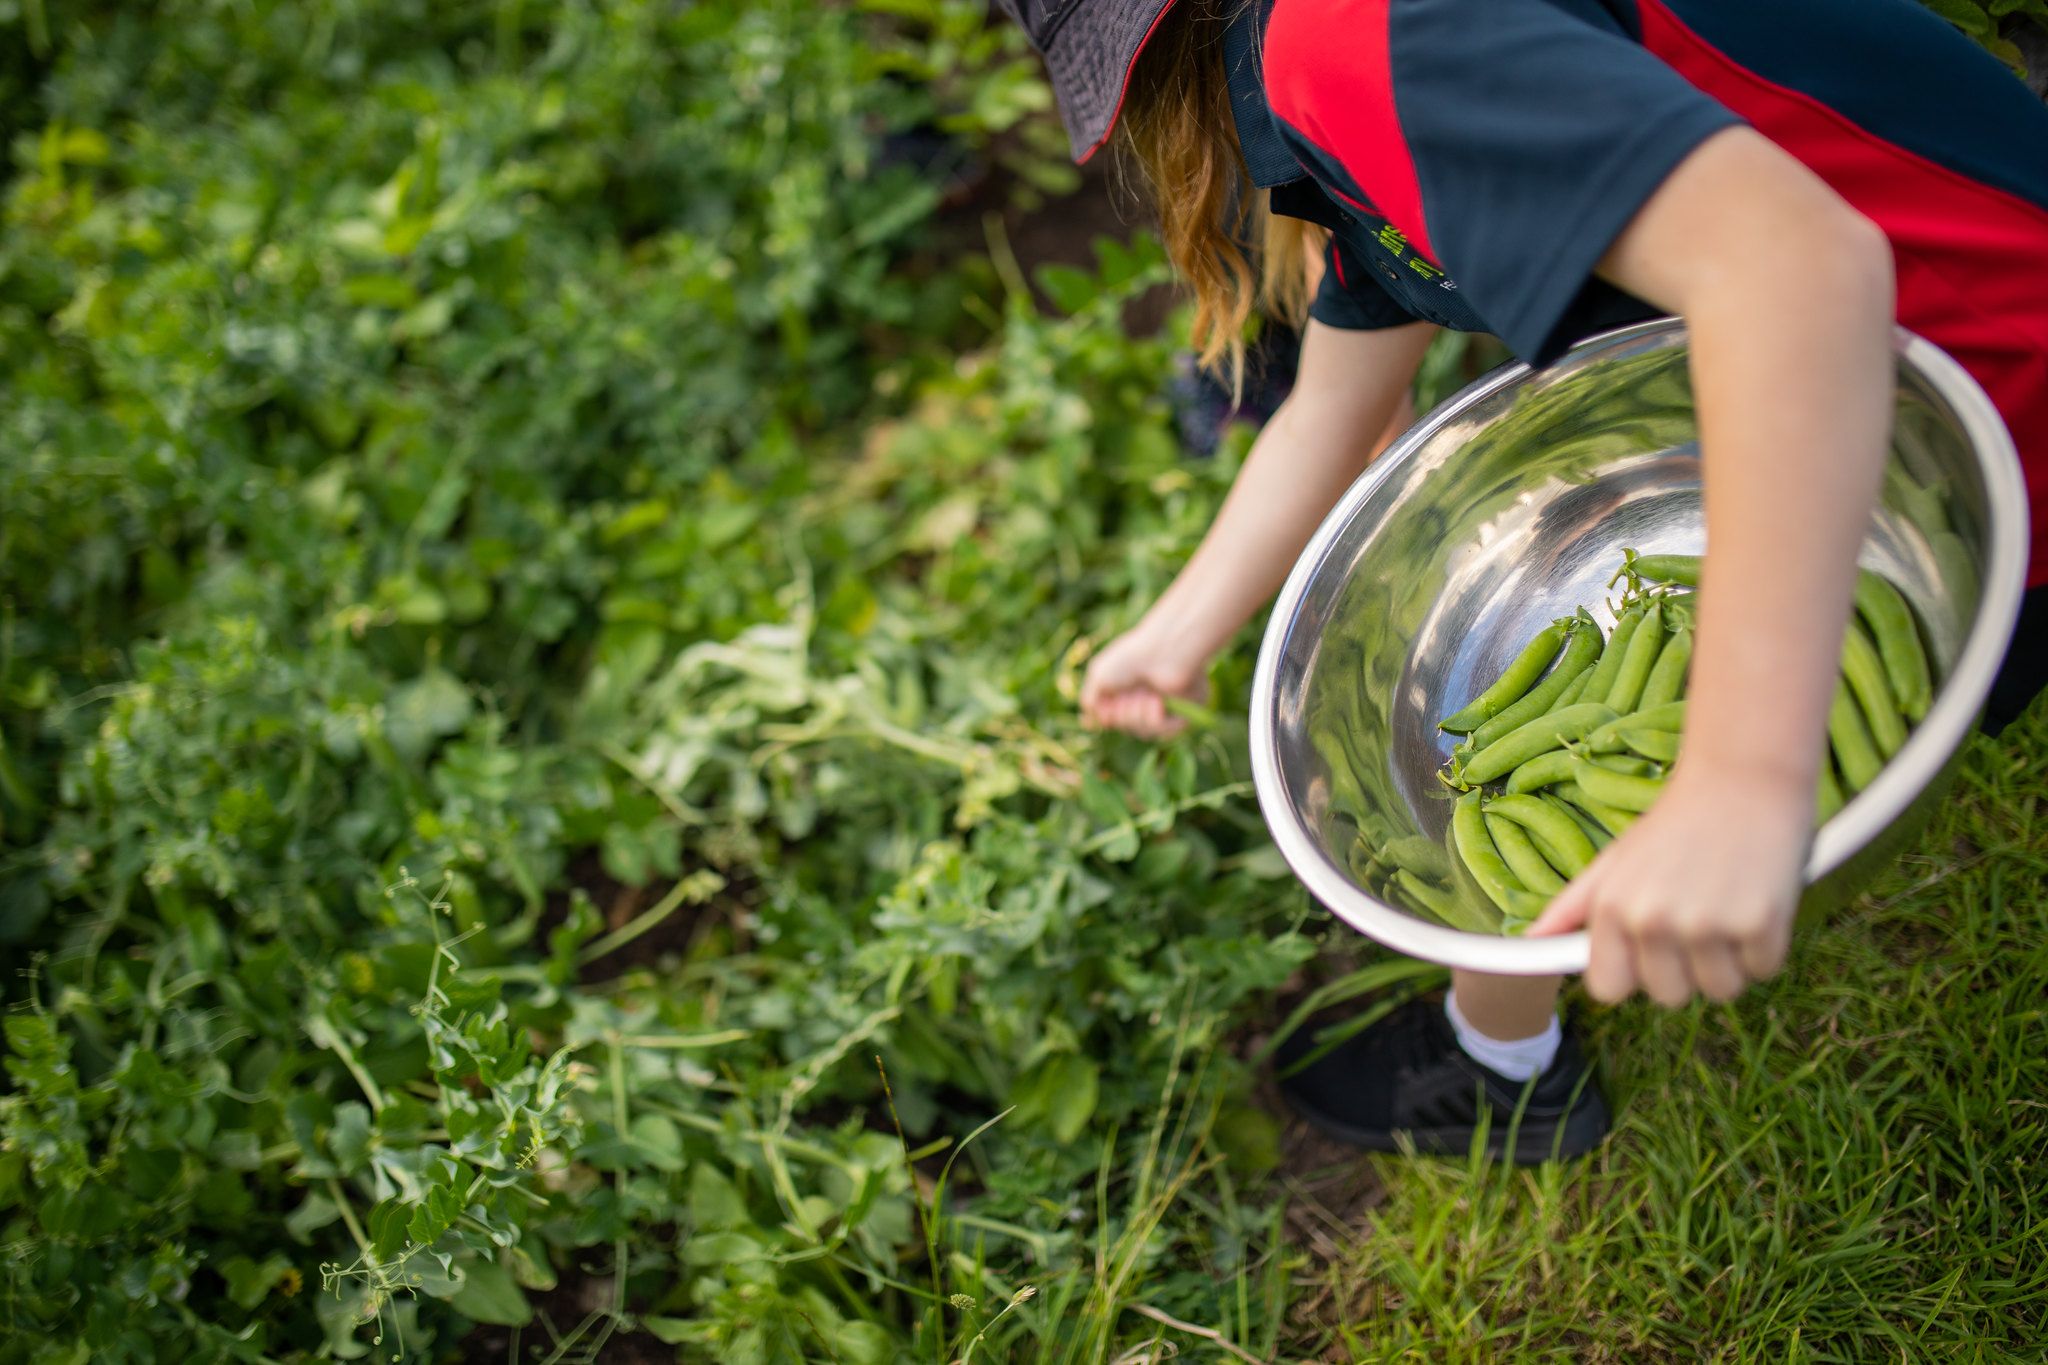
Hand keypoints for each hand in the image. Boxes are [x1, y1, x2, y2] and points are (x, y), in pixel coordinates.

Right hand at [1079, 619, 1209, 738]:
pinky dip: (1156, 720)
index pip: (1115, 715)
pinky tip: (1158, 703)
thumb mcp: (1100, 675)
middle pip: (1127, 725)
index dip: (1108, 715)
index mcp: (1130, 685)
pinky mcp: (1186, 712)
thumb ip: (1091, 700)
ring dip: (1138, 716)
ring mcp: (1167, 705)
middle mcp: (1148, 695)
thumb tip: (1090, 721)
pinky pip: (1165, 732)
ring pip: (1144, 731)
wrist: (1165, 651)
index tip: (1103, 707)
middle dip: (1123, 715)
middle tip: (1129, 696)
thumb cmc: (1132, 658)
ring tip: (1146, 696)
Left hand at [1524, 764, 1810, 1006]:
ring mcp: (1706, 924)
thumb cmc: (1675, 827)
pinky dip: (1766, 943)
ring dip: (1730, 960)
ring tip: (1726, 905)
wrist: (1742, 780)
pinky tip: (1757, 899)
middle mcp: (1652, 921)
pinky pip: (1764, 968)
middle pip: (1668, 996)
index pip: (1608, 989)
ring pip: (1720, 989)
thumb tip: (1533, 940)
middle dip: (1687, 969)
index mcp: (1612, 909)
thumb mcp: (1614, 861)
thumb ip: (1572, 907)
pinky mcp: (1759, 923)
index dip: (1634, 974)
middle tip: (1698, 916)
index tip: (1651, 950)